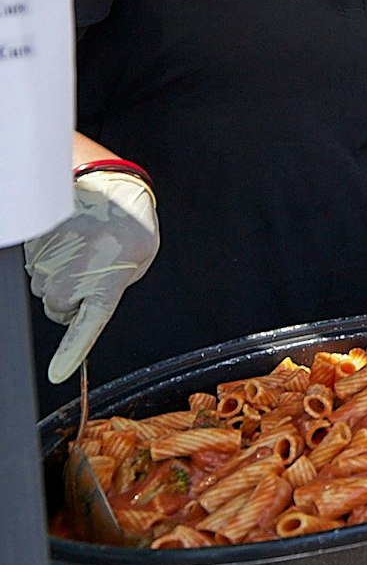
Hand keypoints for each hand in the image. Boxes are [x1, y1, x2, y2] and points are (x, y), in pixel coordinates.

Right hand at [26, 170, 157, 383]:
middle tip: (94, 271)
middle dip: (74, 298)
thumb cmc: (130, 230)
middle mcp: (69, 282)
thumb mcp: (135, 267)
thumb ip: (109, 293)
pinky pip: (39, 269)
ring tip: (85, 252)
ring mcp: (47, 267)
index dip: (70, 355)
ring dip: (63, 278)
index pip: (83, 332)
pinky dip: (52, 262)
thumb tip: (86, 304)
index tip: (59, 374)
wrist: (109, 191)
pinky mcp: (33, 252)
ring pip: (48, 290)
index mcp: (102, 288)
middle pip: (60, 310)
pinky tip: (70, 244)